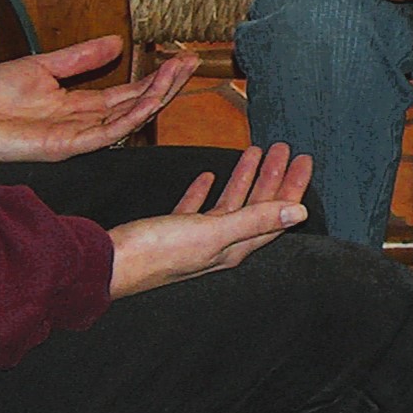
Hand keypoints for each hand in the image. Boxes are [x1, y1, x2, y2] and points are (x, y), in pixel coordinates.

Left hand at [0, 38, 197, 163]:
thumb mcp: (45, 65)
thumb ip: (82, 57)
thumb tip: (118, 41)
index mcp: (79, 105)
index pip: (127, 93)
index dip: (155, 78)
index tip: (179, 58)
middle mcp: (84, 123)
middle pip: (135, 105)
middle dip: (166, 85)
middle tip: (191, 63)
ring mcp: (78, 136)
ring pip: (129, 119)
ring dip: (156, 97)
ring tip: (178, 75)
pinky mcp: (67, 147)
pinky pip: (107, 133)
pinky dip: (131, 117)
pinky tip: (151, 100)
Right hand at [107, 143, 314, 297]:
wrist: (108, 264)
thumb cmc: (158, 250)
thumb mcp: (212, 232)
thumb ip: (255, 219)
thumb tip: (301, 213)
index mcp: (233, 247)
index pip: (274, 215)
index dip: (291, 187)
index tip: (304, 159)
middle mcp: (219, 246)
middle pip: (255, 207)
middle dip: (272, 177)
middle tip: (285, 147)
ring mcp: (194, 240)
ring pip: (229, 204)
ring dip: (244, 177)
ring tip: (255, 150)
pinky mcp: (171, 233)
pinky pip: (197, 209)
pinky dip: (206, 191)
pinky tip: (209, 176)